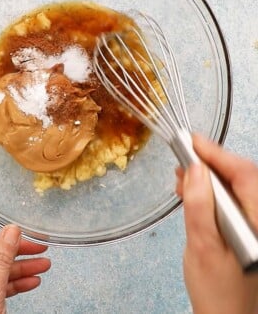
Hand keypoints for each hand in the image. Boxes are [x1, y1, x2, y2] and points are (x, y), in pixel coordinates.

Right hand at [176, 134, 257, 313]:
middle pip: (242, 176)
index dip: (217, 153)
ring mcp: (257, 221)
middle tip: (183, 159)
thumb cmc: (218, 291)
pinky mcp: (248, 225)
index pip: (244, 174)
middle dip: (211, 163)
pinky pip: (232, 198)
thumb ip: (199, 205)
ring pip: (236, 185)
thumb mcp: (202, 246)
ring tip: (183, 178)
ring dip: (209, 177)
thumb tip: (195, 170)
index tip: (193, 141)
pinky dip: (212, 190)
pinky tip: (193, 191)